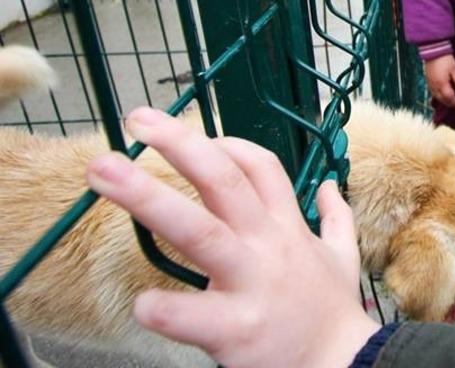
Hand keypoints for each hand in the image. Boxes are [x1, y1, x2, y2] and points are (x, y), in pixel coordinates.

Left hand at [85, 107, 378, 367]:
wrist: (345, 367)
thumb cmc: (332, 313)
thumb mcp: (342, 257)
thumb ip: (335, 217)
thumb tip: (331, 186)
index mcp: (286, 228)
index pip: (259, 167)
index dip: (225, 144)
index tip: (192, 134)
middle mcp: (266, 245)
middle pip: (222, 181)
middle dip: (179, 144)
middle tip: (136, 119)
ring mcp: (251, 283)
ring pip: (198, 230)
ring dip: (148, 197)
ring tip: (102, 170)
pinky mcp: (237, 329)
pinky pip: (192, 315)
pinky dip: (163, 308)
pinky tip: (141, 304)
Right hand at [424, 54, 454, 107]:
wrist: (433, 51)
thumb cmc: (445, 59)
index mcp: (442, 84)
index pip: (450, 98)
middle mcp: (435, 86)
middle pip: (443, 100)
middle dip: (451, 104)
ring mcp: (430, 84)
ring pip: (437, 98)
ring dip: (445, 101)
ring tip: (452, 101)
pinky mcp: (428, 81)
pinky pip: (433, 93)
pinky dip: (439, 97)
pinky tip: (443, 95)